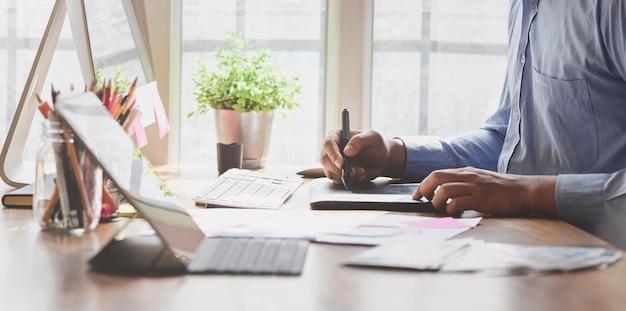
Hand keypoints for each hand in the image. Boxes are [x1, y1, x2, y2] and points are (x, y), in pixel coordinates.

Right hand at [320, 129, 405, 183]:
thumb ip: (360, 141)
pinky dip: (348, 180)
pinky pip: (336, 180)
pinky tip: (359, 175)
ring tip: (361, 171)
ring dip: (345, 175)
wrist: (381, 160)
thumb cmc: (377, 145)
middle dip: (338, 168)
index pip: (328, 143)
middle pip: (324, 159)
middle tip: (352, 171)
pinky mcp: (337, 172)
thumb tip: (347, 151)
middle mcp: (332, 148)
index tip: (341, 163)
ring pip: (329, 172)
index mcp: (338, 135)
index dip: (333, 154)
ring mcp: (333, 161)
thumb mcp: (373, 138)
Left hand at [413, 167, 556, 216]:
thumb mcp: (480, 179)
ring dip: (437, 201)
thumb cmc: (502, 189)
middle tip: (422, 201)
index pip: (437, 174)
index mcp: (466, 171)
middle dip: (423, 189)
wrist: (524, 190)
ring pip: (444, 190)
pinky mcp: (481, 199)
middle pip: (436, 177)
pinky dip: (451, 210)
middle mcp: (467, 176)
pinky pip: (458, 203)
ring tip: (441, 208)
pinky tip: (455, 214)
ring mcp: (474, 187)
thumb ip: (463, 183)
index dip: (423, 184)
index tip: (417, 195)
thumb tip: (444, 193)